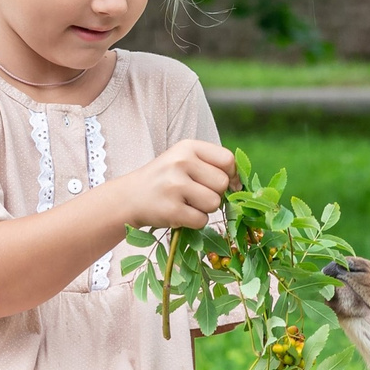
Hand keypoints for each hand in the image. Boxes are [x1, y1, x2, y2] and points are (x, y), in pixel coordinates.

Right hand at [108, 140, 233, 231]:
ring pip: (214, 203)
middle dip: (215, 194)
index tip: (226, 184)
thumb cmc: (164, 180)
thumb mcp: (184, 161)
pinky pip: (201, 220)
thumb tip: (241, 185)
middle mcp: (180, 162)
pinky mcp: (171, 209)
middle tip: (195, 195)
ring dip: (205, 209)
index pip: (227, 160)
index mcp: (187, 147)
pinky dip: (194, 222)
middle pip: (222, 184)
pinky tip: (179, 214)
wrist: (128, 197)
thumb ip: (211, 165)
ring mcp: (174, 186)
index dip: (232, 175)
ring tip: (186, 204)